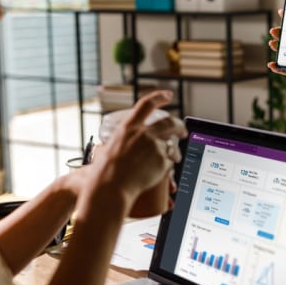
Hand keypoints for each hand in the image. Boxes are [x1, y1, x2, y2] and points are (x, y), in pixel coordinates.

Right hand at [86, 91, 186, 213]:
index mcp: (128, 127)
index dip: (159, 97)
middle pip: (169, 122)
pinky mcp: (162, 161)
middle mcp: (143, 134)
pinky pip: (170, 161)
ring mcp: (154, 147)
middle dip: (179, 125)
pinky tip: (163, 173)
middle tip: (182, 130)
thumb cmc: (103, 173)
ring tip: (177, 156)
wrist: (110, 189)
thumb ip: (121, 143)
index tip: (168, 95)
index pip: (147, 104)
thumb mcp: (107, 149)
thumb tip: (125, 143)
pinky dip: (169, 166)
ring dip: (176, 150)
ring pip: (172, 144)